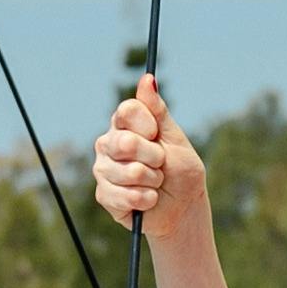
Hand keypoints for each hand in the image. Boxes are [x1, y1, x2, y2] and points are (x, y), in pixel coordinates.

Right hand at [90, 76, 207, 237]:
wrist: (183, 209)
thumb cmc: (181, 172)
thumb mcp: (174, 138)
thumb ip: (158, 111)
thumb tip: (148, 78)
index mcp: (125, 125)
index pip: (126, 111)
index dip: (146, 124)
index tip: (157, 135)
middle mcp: (109, 144)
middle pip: (126, 142)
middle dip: (154, 157)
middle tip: (160, 163)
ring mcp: (103, 169)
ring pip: (130, 172)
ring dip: (153, 181)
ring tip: (155, 183)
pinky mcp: (104, 195)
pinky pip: (125, 196)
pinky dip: (145, 200)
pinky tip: (148, 200)